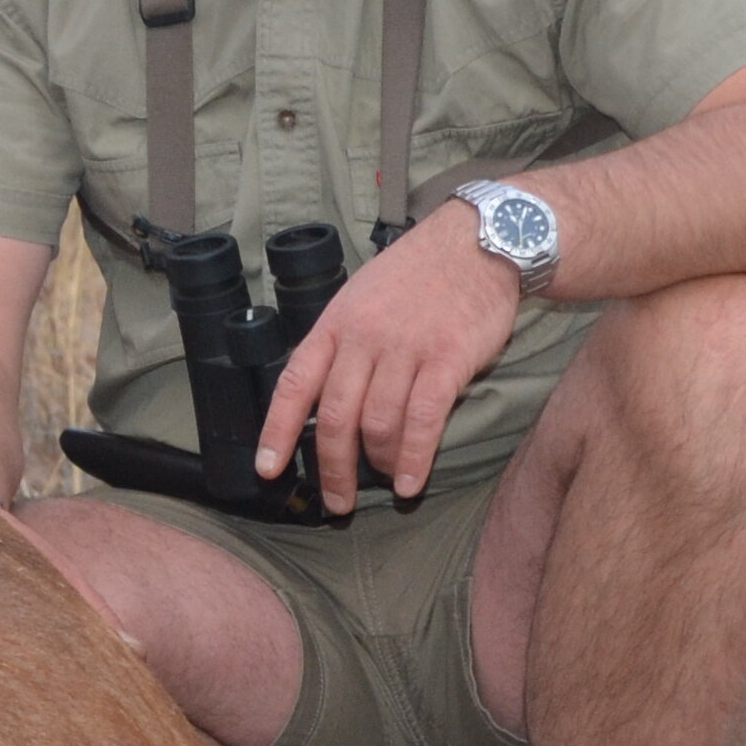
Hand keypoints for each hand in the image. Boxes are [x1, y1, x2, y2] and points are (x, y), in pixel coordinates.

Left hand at [255, 202, 526, 511]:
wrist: (477, 243)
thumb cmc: (417, 274)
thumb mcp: (361, 296)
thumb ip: (341, 344)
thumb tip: (325, 398)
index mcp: (334, 324)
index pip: (294, 385)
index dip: (277, 432)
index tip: (268, 469)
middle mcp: (362, 338)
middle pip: (335, 417)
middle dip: (332, 469)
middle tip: (338, 502)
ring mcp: (405, 348)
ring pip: (378, 424)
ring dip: (379, 465)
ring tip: (386, 481)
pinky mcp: (447, 359)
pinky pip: (423, 420)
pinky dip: (414, 459)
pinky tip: (411, 482)